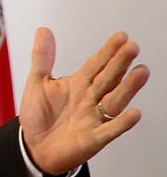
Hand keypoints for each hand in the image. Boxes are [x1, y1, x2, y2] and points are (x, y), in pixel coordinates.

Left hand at [20, 28, 148, 175]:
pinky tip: (135, 113)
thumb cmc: (39, 114)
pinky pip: (110, 130)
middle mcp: (90, 99)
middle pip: (108, 79)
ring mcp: (94, 118)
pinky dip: (121, 123)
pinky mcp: (93, 139)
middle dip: (120, 63)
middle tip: (133, 47)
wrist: (34, 146)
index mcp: (78, 84)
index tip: (122, 36)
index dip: (108, 51)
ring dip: (128, 87)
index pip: (96, 64)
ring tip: (141, 71)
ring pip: (114, 101)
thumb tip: (44, 29)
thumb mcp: (38, 83)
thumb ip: (42, 58)